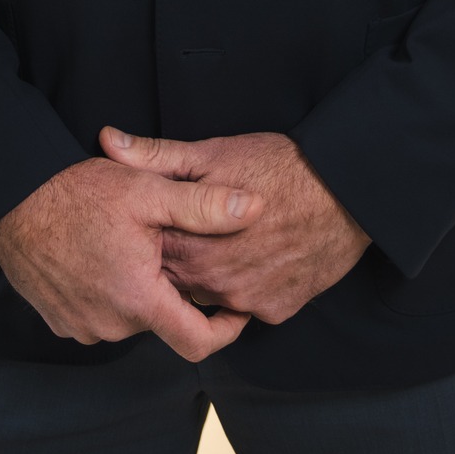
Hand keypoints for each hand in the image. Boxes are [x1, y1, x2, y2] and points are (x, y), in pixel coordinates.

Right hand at [0, 156, 263, 361]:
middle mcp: (111, 325)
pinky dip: (109, 293)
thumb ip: (204, 207)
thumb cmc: (78, 193)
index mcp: (139, 299)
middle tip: (167, 245)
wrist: (11, 202)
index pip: (198, 342)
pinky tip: (102, 255)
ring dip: (137, 290)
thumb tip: (255, 209)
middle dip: (172, 289)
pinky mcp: (60, 321)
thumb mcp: (148, 191)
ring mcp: (82, 327)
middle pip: (161, 320)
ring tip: (132, 245)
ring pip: (130, 317)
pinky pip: (99, 315)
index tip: (238, 308)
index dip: (226, 329)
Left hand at [98, 127, 371, 324]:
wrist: (346, 191)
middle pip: (177, 278)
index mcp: (190, 243)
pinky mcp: (275, 311)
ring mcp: (245, 301)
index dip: (149, 234)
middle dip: (181, 255)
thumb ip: (156, 156)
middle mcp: (212, 282)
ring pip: (211, 294)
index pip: (146, 252)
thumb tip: (107, 142)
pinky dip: (247, 285)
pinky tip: (258, 256)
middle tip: (198, 226)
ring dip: (212, 272)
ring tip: (229, 239)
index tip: (159, 217)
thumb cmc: (279, 165)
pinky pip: (248, 304)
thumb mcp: (213, 152)